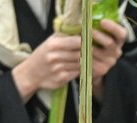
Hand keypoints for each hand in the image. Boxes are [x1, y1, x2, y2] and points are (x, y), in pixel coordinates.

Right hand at [12, 21, 126, 98]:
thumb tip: (83, 31)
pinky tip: (92, 68)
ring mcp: (58, 68)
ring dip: (92, 63)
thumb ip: (65, 36)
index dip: (88, 41)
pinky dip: (86, 71)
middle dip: (93, 53)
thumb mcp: (51, 41)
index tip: (97, 41)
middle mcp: (55, 56)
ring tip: (101, 60)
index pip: (77, 41)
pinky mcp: (62, 78)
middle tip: (105, 52)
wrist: (31, 73)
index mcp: (54, 44)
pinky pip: (78, 73)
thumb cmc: (43, 55)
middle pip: (81, 54)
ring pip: (81, 64)